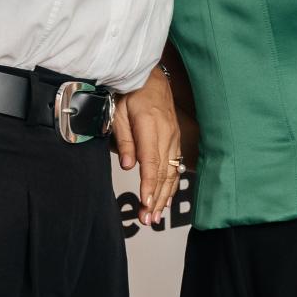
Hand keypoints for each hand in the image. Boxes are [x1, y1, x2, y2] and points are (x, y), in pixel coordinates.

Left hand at [112, 67, 181, 225]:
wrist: (152, 78)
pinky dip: (171, 185)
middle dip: (156, 198)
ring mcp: (174, 138)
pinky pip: (175, 166)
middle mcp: (167, 134)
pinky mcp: (176, 140)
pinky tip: (165, 199)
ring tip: (154, 216)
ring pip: (171, 172)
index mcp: (151, 126)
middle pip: (163, 172)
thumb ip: (124, 138)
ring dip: (164, 196)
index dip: (149, 184)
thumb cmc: (132, 93)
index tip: (146, 203)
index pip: (151, 161)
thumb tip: (129, 164)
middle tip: (147, 219)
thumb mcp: (120, 111)